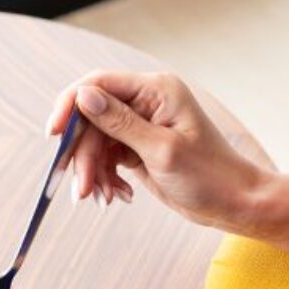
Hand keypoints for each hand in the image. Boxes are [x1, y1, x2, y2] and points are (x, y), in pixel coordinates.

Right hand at [47, 70, 267, 230]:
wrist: (234, 204)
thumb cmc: (210, 176)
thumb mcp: (162, 150)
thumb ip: (120, 123)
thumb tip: (83, 97)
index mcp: (156, 91)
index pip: (98, 84)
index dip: (71, 106)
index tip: (54, 134)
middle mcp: (146, 103)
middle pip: (92, 118)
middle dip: (83, 154)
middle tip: (81, 188)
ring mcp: (141, 126)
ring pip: (96, 142)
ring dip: (92, 171)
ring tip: (101, 199)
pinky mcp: (138, 149)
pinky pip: (107, 157)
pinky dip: (105, 177)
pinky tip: (117, 196)